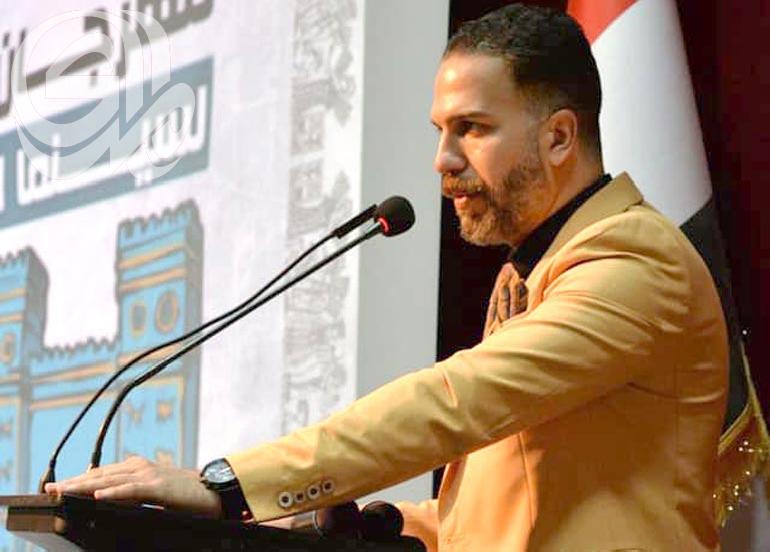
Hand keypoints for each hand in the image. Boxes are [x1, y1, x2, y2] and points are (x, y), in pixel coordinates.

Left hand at [44, 456, 222, 517]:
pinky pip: (131, 490)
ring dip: (84, 486)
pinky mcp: (158, 487)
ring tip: (63, 490)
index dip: (77, 479)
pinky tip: (97, 496)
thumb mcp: (153, 493)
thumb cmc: (185, 495)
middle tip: (49, 488)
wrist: (214, 492)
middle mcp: (139, 467)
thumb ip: (132, 493)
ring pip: (109, 480)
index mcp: (137, 468)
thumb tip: (108, 499)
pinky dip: (113, 493)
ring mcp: (149, 475)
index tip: (56, 486)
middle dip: (72, 482)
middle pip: (99, 475)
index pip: (100, 473)